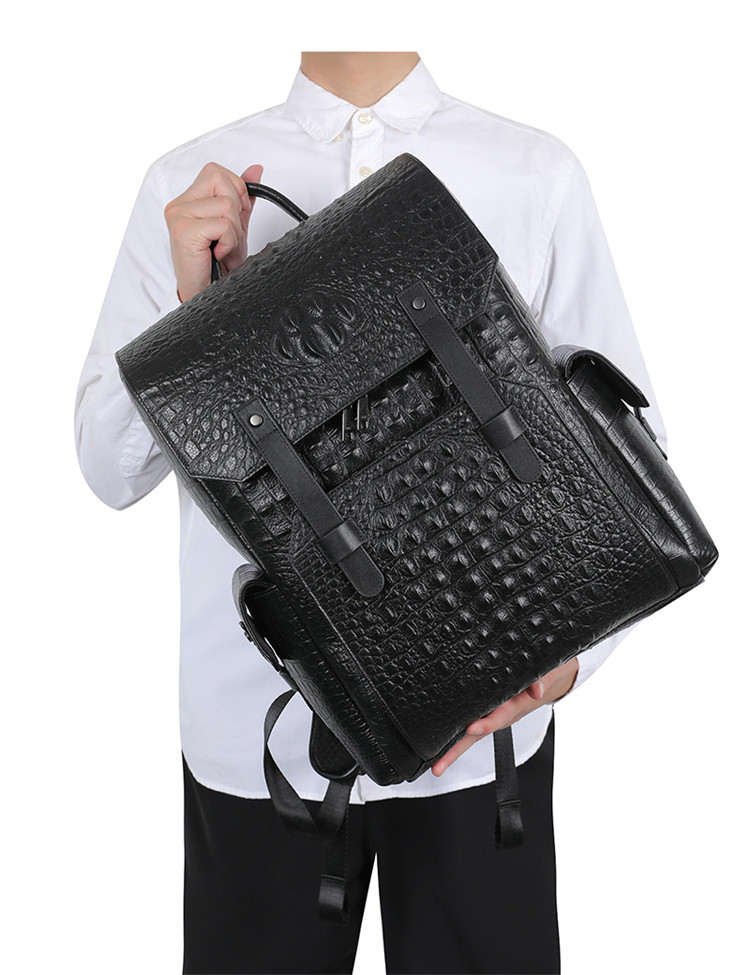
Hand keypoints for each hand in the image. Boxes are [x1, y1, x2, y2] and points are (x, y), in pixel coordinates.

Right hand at [164, 161, 263, 302]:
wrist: (206, 294)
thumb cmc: (217, 264)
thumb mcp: (235, 225)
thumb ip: (243, 197)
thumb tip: (255, 170)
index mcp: (188, 199)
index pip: (216, 171)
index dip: (235, 192)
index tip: (235, 218)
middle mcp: (179, 205)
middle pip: (221, 182)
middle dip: (235, 211)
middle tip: (227, 236)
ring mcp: (178, 216)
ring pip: (226, 206)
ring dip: (233, 231)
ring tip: (222, 247)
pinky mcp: (183, 231)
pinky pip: (223, 225)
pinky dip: (229, 242)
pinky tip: (218, 253)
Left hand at [431, 656, 579, 775]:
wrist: (554, 680)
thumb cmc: (545, 674)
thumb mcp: (546, 674)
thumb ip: (540, 680)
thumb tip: (536, 690)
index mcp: (514, 705)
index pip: (498, 717)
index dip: (486, 724)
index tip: (471, 728)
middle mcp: (502, 715)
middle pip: (477, 735)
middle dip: (458, 750)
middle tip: (439, 765)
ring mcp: (495, 716)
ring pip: (472, 735)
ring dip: (454, 750)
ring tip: (436, 765)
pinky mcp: (490, 713)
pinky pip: (473, 726)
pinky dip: (458, 738)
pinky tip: (442, 746)